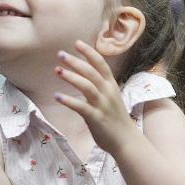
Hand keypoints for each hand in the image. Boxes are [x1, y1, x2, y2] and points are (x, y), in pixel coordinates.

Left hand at [55, 40, 137, 156]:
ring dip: (71, 77)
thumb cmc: (117, 119)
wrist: (127, 141)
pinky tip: (57, 96)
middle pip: (90, 72)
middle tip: (60, 54)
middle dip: (75, 61)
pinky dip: (69, 101)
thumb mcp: (111, 98)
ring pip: (86, 86)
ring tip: (57, 70)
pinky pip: (81, 107)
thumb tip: (86, 77)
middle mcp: (107, 92)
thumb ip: (101, 87)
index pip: (100, 64)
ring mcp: (102, 105)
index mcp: (111, 86)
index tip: (77, 43)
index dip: (89, 52)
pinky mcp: (96, 118)